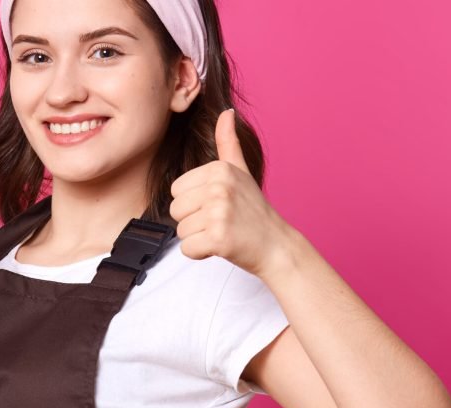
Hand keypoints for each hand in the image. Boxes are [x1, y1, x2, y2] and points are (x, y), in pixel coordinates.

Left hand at [168, 109, 293, 276]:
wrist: (275, 245)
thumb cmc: (253, 210)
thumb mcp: (240, 171)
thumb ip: (228, 143)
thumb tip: (226, 111)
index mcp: (219, 169)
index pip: (176, 191)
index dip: (193, 203)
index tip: (217, 206)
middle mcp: (219, 187)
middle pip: (175, 210)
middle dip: (194, 221)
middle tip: (221, 221)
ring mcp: (219, 212)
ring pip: (180, 231)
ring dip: (198, 237)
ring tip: (223, 232)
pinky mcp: (218, 238)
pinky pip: (187, 249)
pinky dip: (201, 253)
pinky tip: (222, 246)